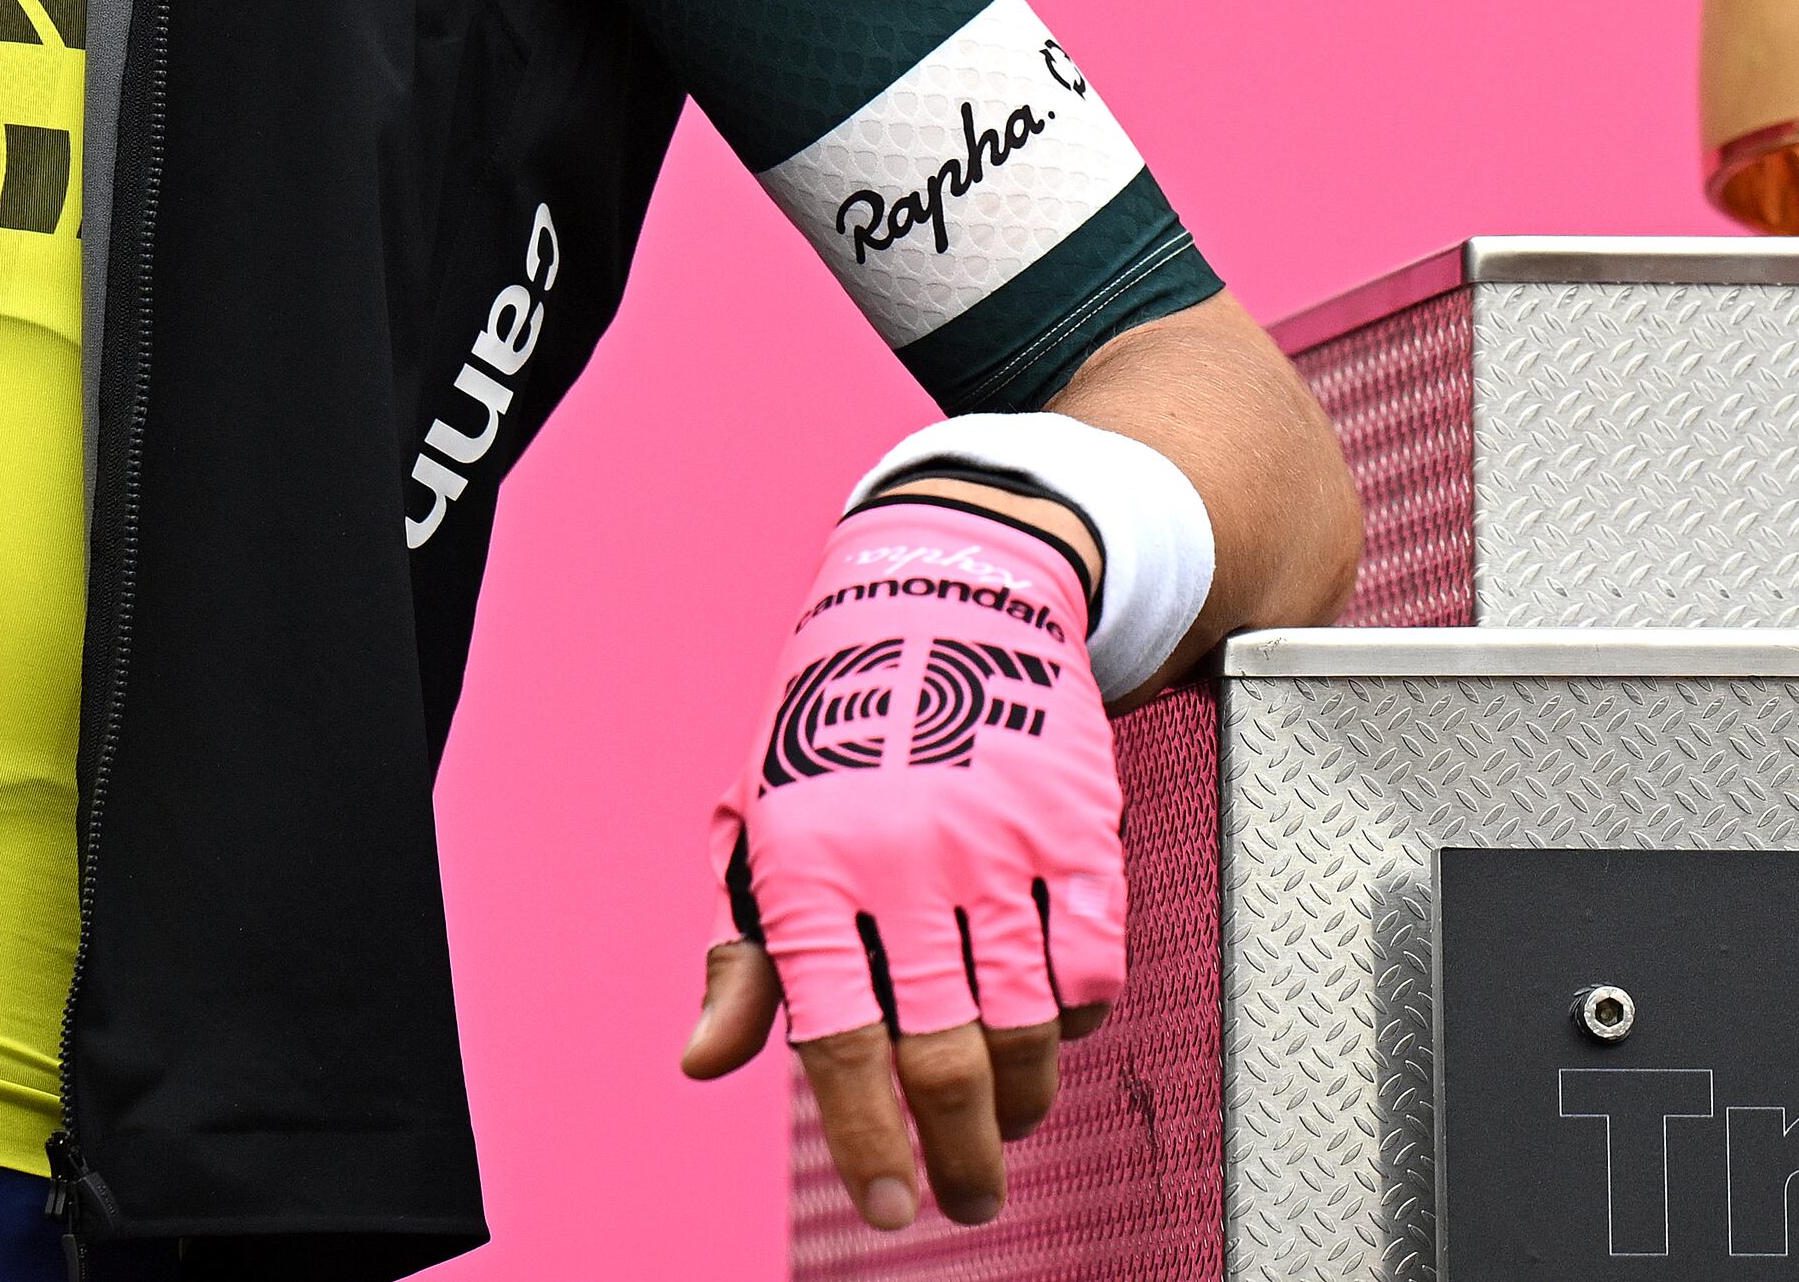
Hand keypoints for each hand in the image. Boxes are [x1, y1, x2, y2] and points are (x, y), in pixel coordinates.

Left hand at [680, 497, 1126, 1231]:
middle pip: (943, 1054)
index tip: (888, 1207)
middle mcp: (904, 858)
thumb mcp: (762, 819)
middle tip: (966, 1195)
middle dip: (960, 1154)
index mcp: (809, 864)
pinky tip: (1056, 1032)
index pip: (835, 1040)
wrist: (949, 592)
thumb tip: (706, 1061)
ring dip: (1025, 1103)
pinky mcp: (1077, 826)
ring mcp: (998, 843)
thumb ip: (742, 950)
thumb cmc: (837, 719)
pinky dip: (1079, 1020)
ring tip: (1013, 1127)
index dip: (865, 1141)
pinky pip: (1093, 961)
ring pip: (1027, 1025)